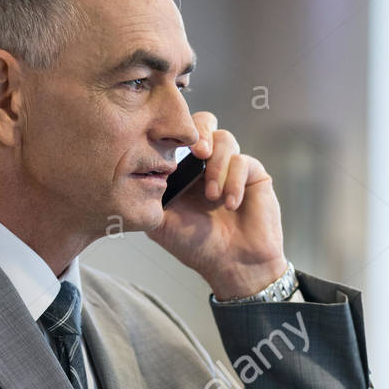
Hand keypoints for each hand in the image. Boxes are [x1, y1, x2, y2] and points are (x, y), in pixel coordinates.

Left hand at [148, 110, 286, 300]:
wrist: (233, 266)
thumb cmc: (199, 247)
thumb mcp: (162, 222)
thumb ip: (148, 197)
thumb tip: (134, 172)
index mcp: (185, 170)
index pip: (179, 135)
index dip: (175, 133)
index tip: (170, 150)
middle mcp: (208, 164)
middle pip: (204, 122)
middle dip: (200, 132)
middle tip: (198, 152)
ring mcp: (232, 168)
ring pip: (225, 139)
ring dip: (217, 166)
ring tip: (213, 196)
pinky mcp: (254, 175)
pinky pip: (244, 162)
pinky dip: (235, 182)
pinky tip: (230, 204)